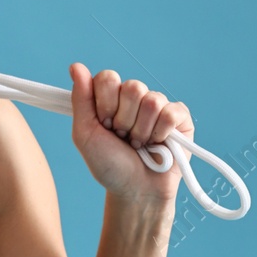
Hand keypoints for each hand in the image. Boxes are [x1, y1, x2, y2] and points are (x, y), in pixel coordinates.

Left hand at [68, 63, 192, 203]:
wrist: (134, 190)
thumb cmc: (109, 164)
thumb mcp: (85, 133)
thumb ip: (80, 99)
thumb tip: (76, 66)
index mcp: (111, 97)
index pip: (108, 78)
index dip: (105, 104)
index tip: (104, 125)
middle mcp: (135, 97)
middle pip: (133, 87)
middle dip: (124, 120)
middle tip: (123, 137)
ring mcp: (159, 106)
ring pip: (152, 101)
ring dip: (142, 131)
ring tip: (139, 144)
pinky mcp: (180, 117)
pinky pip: (172, 112)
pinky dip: (162, 133)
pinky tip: (158, 144)